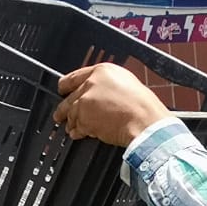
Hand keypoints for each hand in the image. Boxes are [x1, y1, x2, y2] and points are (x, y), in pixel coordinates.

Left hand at [55, 63, 171, 146]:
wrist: (146, 123)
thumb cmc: (144, 107)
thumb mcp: (127, 84)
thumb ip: (108, 86)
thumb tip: (100, 93)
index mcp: (102, 71)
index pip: (75, 77)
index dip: (66, 86)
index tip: (63, 90)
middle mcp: (91, 84)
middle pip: (69, 97)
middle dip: (64, 108)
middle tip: (60, 114)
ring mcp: (85, 101)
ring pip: (70, 113)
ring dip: (71, 122)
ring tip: (71, 128)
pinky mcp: (84, 119)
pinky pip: (75, 127)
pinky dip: (76, 132)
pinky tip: (79, 134)